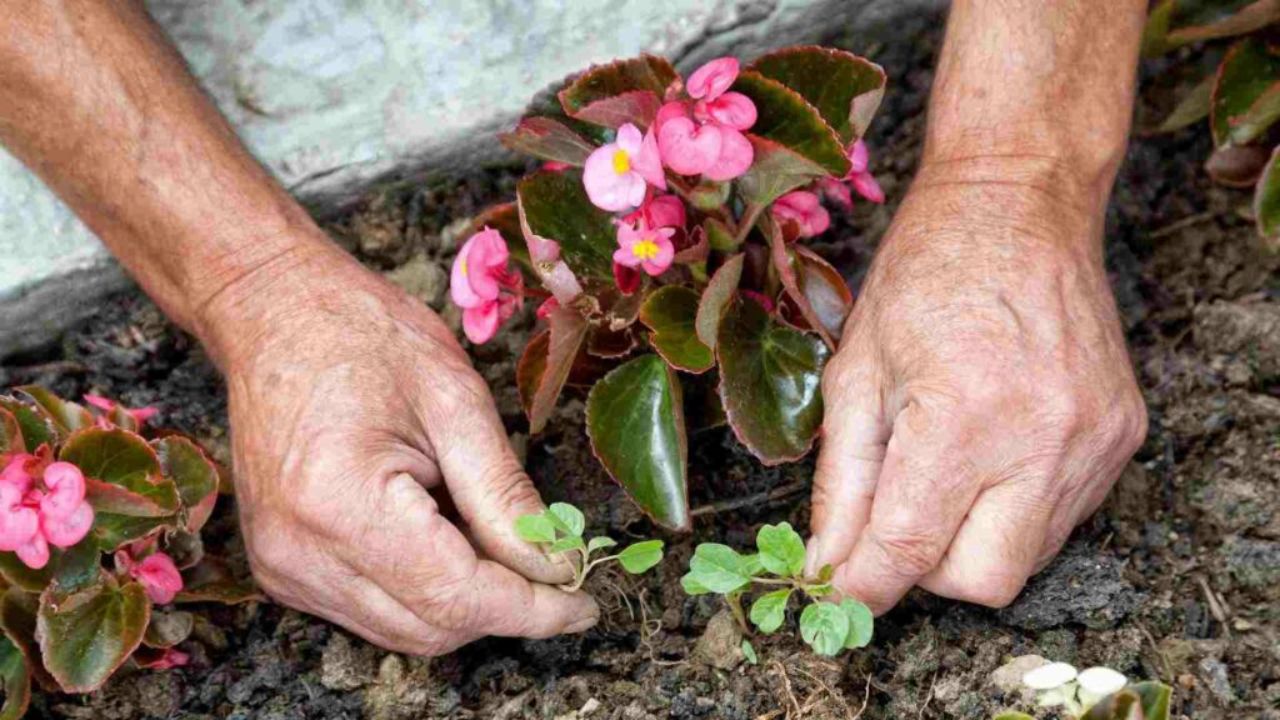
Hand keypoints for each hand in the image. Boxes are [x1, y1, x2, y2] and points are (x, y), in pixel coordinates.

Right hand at [203, 239, 596, 653]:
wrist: (276, 315)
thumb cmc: (364, 336)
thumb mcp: (457, 400)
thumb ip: (504, 495)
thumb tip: (554, 565)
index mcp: (340, 502)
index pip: (455, 597)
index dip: (530, 609)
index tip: (585, 603)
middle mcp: (298, 553)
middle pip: (430, 629)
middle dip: (503, 608)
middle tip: (554, 564)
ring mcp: (282, 567)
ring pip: (403, 632)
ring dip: (464, 602)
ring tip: (491, 534)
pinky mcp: (282, 569)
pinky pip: (372, 611)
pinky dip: (423, 591)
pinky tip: (444, 535)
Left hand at [807, 162, 1146, 612]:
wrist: (1019, 205)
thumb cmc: (924, 274)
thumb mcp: (856, 371)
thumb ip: (843, 480)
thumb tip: (827, 562)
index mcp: (964, 416)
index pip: (907, 549)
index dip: (861, 585)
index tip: (836, 590)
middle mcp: (1042, 439)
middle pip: (982, 583)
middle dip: (925, 571)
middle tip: (895, 520)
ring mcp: (1093, 442)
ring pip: (1028, 559)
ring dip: (970, 541)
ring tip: (944, 467)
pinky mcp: (1122, 437)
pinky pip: (1061, 518)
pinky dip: (1013, 510)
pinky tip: (990, 452)